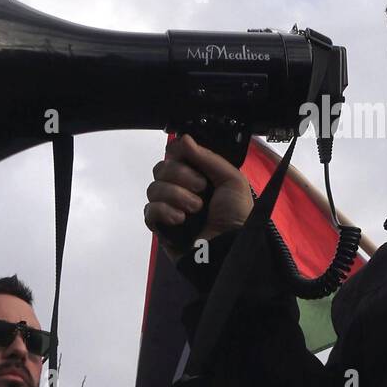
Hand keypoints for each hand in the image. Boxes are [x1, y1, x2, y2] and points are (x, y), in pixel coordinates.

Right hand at [143, 134, 253, 260]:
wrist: (230, 248)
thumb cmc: (237, 215)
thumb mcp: (232, 180)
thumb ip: (207, 157)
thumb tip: (183, 138)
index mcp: (199, 175)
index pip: (175, 155)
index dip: (178, 153)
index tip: (187, 156)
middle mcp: (182, 188)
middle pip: (161, 168)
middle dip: (180, 175)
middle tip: (201, 189)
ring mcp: (169, 207)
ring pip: (153, 188)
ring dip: (176, 196)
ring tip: (195, 210)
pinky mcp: (160, 227)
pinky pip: (149, 210)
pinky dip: (164, 211)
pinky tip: (180, 220)